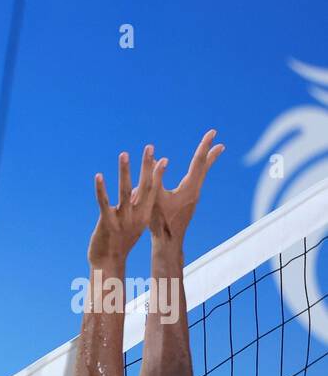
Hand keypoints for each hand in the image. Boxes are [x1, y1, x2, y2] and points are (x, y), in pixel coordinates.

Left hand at [88, 145, 166, 265]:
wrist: (108, 263)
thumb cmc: (121, 242)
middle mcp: (136, 215)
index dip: (157, 174)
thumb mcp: (134, 224)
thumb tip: (139, 188)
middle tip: (149, 147)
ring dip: (125, 171)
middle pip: (144, 186)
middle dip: (146, 166)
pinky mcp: (107, 223)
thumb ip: (137, 206)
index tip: (163, 158)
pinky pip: (104, 203)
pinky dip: (101, 189)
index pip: (153, 190)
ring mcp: (122, 219)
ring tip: (124, 154)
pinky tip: (99, 176)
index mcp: (144, 215)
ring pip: (125, 191)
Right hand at [151, 129, 223, 244]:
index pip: (198, 161)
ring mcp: (193, 198)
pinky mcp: (189, 203)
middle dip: (211, 153)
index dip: (204, 145)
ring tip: (213, 154)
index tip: (212, 132)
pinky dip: (197, 173)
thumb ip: (155, 177)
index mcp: (189, 187)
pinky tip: (192, 177)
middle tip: (221, 143)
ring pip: (201, 175)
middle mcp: (195, 191)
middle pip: (205, 167)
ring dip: (206, 163)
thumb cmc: (160, 221)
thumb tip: (158, 158)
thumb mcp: (154, 197)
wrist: (169, 243)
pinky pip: (195, 183)